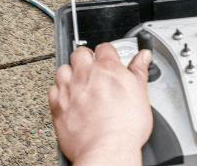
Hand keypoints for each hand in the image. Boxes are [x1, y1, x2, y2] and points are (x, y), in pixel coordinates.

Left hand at [49, 44, 152, 165]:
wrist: (108, 148)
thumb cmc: (126, 125)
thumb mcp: (141, 92)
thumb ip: (139, 70)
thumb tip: (143, 56)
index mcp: (108, 68)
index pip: (104, 47)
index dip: (106, 52)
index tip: (108, 57)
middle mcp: (86, 74)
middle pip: (79, 53)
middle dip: (85, 57)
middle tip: (91, 67)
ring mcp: (69, 89)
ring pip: (62, 69)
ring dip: (69, 72)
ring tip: (77, 80)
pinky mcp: (57, 106)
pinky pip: (52, 90)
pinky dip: (58, 91)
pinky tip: (67, 97)